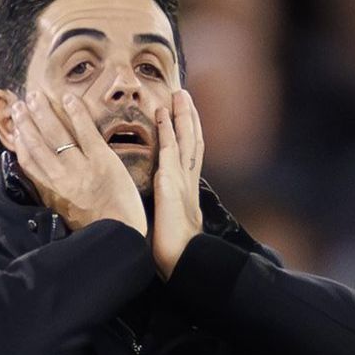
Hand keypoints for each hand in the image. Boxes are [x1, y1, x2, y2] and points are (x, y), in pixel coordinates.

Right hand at [9, 91, 147, 236]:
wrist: (122, 234)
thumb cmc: (96, 225)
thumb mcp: (66, 212)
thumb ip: (53, 193)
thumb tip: (42, 178)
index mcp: (51, 191)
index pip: (28, 161)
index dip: (19, 141)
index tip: (15, 127)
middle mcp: (61, 179)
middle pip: (36, 143)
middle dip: (26, 121)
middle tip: (19, 104)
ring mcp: (81, 169)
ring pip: (56, 134)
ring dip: (44, 112)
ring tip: (36, 96)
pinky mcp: (103, 161)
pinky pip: (85, 131)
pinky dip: (75, 112)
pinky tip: (68, 98)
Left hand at [152, 90, 204, 278]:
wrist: (182, 259)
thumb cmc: (175, 247)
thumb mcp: (174, 221)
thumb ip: (172, 207)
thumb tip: (167, 204)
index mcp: (188, 188)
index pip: (190, 154)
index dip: (190, 133)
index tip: (187, 115)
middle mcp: (188, 179)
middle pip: (192, 140)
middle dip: (190, 117)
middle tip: (185, 95)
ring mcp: (181, 179)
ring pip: (185, 139)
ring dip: (182, 115)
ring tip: (178, 95)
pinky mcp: (170, 182)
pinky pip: (168, 149)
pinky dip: (166, 130)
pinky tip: (162, 114)